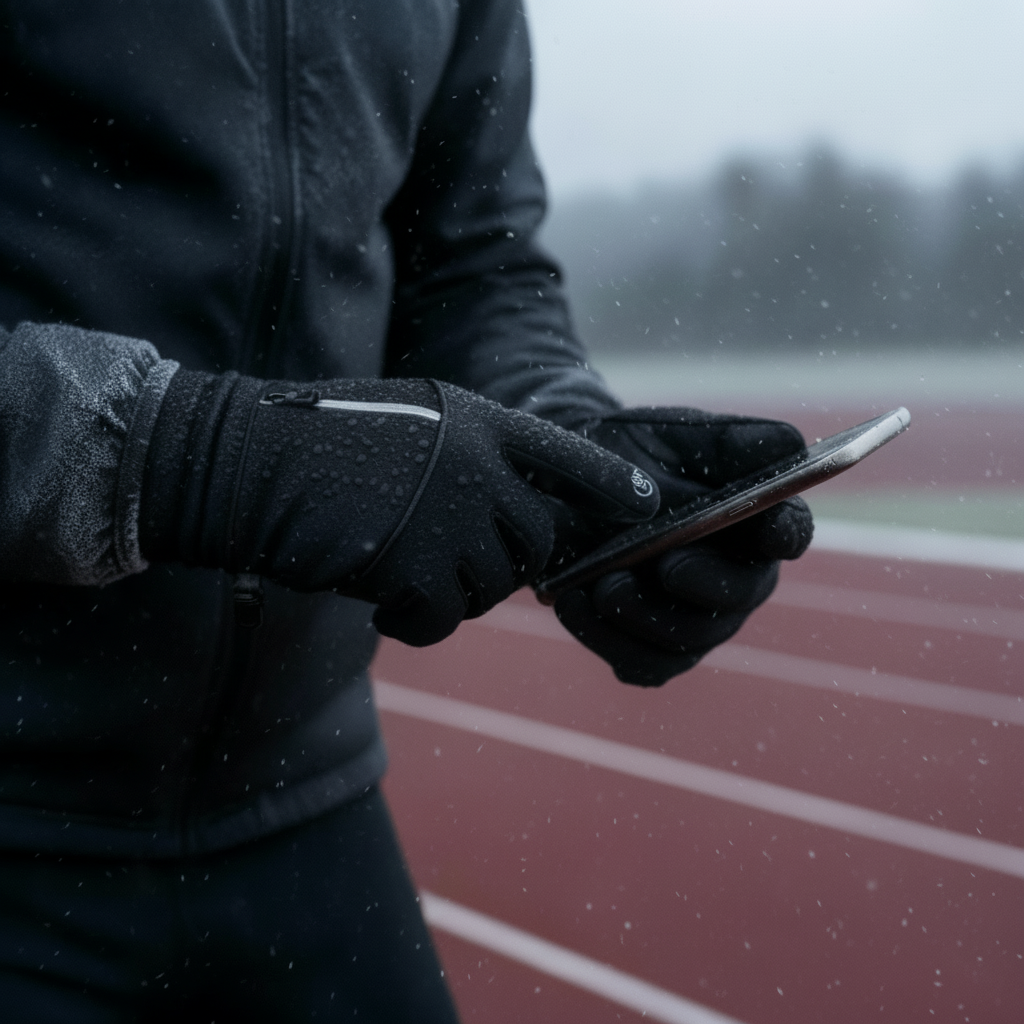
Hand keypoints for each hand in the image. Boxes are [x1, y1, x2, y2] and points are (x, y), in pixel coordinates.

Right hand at [140, 372, 658, 645]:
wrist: (251, 463)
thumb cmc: (322, 441)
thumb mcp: (410, 425)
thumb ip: (468, 459)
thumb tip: (512, 516)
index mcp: (479, 424)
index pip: (567, 454)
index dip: (610, 482)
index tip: (650, 504)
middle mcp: (480, 468)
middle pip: (535, 542)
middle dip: (504, 564)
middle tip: (447, 562)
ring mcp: (454, 518)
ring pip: (491, 586)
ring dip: (450, 591)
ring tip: (394, 566)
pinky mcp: (420, 567)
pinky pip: (445, 619)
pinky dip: (416, 621)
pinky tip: (379, 598)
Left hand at [550, 407, 813, 685]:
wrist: (563, 485)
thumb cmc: (633, 453)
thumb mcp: (677, 433)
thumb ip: (734, 440)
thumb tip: (792, 445)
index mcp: (754, 521)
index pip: (788, 531)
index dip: (784, 533)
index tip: (769, 529)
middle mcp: (734, 579)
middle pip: (741, 597)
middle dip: (707, 584)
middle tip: (668, 564)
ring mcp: (693, 621)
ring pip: (688, 641)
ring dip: (646, 615)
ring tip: (604, 583)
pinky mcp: (648, 648)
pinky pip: (642, 664)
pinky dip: (606, 638)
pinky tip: (573, 601)